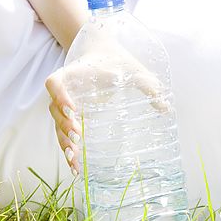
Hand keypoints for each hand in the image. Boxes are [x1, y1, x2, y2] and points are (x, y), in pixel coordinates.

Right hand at [46, 45, 168, 175]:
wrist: (103, 53)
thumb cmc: (117, 60)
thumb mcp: (134, 70)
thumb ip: (148, 85)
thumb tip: (165, 108)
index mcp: (74, 74)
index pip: (55, 82)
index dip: (59, 95)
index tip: (71, 109)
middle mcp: (66, 90)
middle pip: (54, 110)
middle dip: (63, 126)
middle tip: (77, 138)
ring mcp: (67, 104)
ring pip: (58, 126)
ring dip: (64, 142)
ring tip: (75, 160)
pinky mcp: (72, 116)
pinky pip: (65, 133)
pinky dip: (68, 149)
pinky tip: (76, 167)